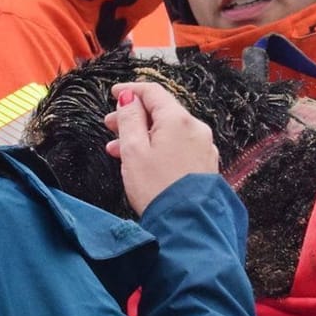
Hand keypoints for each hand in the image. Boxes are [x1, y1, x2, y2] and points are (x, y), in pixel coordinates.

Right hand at [102, 80, 218, 214]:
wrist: (187, 225)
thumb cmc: (158, 190)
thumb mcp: (134, 150)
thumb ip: (130, 119)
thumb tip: (129, 98)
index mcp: (178, 119)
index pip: (153, 92)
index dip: (130, 90)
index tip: (114, 93)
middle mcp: (196, 128)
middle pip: (161, 112)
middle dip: (134, 116)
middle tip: (111, 125)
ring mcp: (203, 147)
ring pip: (168, 131)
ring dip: (143, 134)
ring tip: (118, 149)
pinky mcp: (204, 165)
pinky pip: (178, 146)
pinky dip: (158, 147)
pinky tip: (142, 161)